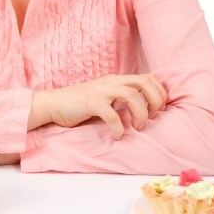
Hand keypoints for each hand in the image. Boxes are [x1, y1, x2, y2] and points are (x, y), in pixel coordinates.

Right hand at [29, 74, 166, 138]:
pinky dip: (118, 126)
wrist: (54, 103)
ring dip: (140, 113)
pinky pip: (110, 113)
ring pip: (131, 94)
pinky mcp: (90, 102)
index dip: (159, 93)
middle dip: (155, 101)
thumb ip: (121, 97)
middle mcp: (111, 81)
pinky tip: (117, 135)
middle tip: (152, 118)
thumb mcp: (106, 96)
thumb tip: (144, 109)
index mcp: (117, 79)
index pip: (148, 78)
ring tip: (137, 128)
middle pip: (144, 82)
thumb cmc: (81, 104)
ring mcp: (100, 90)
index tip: (159, 110)